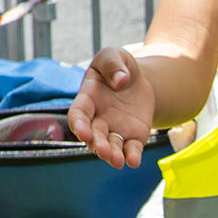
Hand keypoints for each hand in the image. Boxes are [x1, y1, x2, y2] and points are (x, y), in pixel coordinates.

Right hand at [68, 45, 156, 168]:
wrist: (139, 80)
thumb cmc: (118, 66)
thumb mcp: (113, 55)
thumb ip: (113, 64)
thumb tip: (121, 81)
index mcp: (87, 99)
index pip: (78, 115)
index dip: (79, 125)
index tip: (83, 133)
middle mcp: (98, 119)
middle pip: (94, 135)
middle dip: (98, 144)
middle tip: (104, 151)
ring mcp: (115, 130)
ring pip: (111, 146)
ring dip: (113, 155)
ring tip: (118, 161)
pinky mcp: (133, 136)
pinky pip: (131, 149)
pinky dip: (132, 157)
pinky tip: (134, 162)